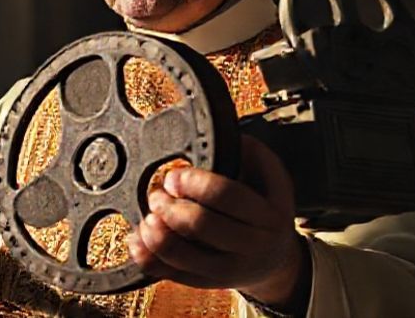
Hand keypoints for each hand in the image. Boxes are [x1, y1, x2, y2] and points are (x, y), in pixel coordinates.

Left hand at [127, 135, 308, 309]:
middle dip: (170, 205)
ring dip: (156, 233)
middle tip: (158, 195)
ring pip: (182, 255)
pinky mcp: (207, 283)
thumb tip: (220, 130)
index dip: (193, 182)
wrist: (275, 260)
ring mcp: (228, 270)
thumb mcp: (272, 180)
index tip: (175, 176)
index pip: (226, 195)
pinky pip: (172, 275)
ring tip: (149, 217)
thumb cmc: (265, 211)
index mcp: (267, 215)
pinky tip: (139, 240)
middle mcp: (251, 245)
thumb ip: (250, 154)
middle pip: (200, 224)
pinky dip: (148, 258)